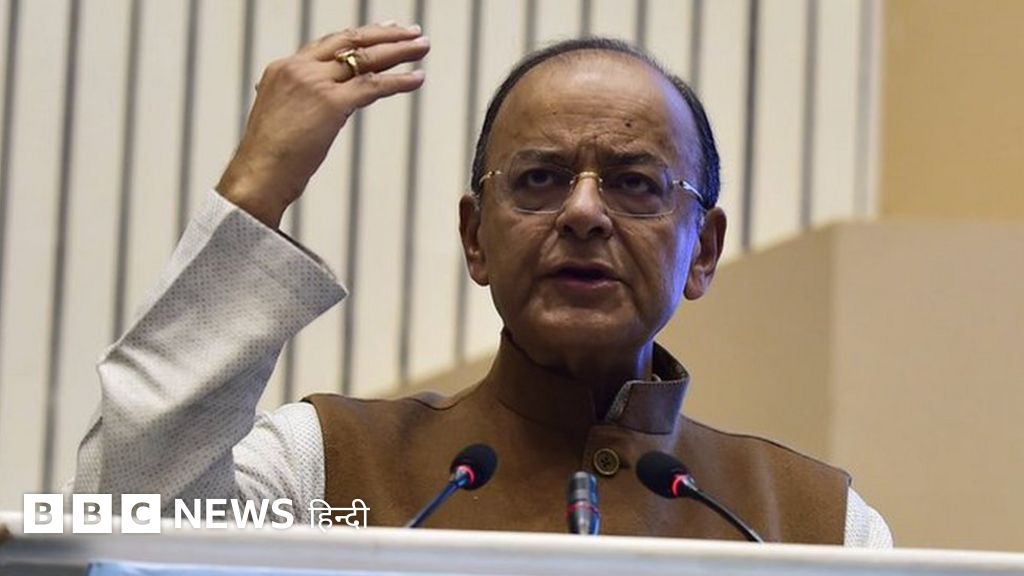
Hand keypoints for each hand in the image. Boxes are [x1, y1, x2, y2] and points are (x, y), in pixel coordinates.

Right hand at [216, 22, 428, 227]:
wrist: (257, 175)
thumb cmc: (269, 158)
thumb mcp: (282, 118)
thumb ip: (301, 103)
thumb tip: (321, 107)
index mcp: (284, 68)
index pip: (329, 43)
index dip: (359, 36)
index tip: (383, 31)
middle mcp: (299, 69)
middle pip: (350, 41)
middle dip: (385, 35)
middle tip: (411, 32)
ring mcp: (315, 84)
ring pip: (366, 58)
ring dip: (399, 51)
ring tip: (422, 47)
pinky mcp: (331, 104)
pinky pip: (373, 86)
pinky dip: (399, 81)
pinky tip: (417, 78)